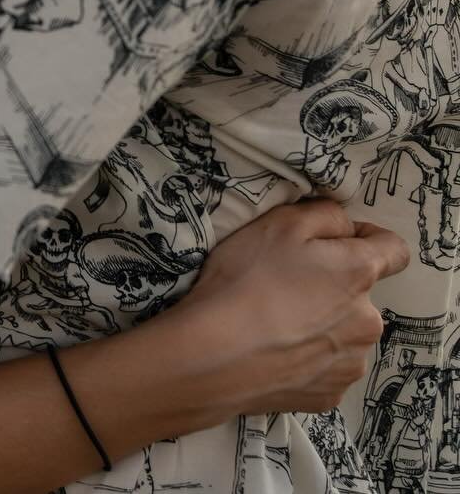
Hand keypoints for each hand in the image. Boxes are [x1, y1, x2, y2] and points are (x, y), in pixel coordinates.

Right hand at [179, 198, 407, 416]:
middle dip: (333, 285)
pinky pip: (327, 366)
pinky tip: (276, 351)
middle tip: (286, 283)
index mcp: (359, 274)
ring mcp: (351, 363)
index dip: (368, 237)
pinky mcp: (330, 395)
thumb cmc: (247, 279)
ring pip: (345, 333)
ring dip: (323, 324)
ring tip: (277, 322)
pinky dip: (308, 357)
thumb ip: (326, 215)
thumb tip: (347, 228)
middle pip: (361, 294)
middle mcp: (368, 321)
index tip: (337, 239)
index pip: (394, 251)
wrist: (216, 356)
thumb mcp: (280, 222)